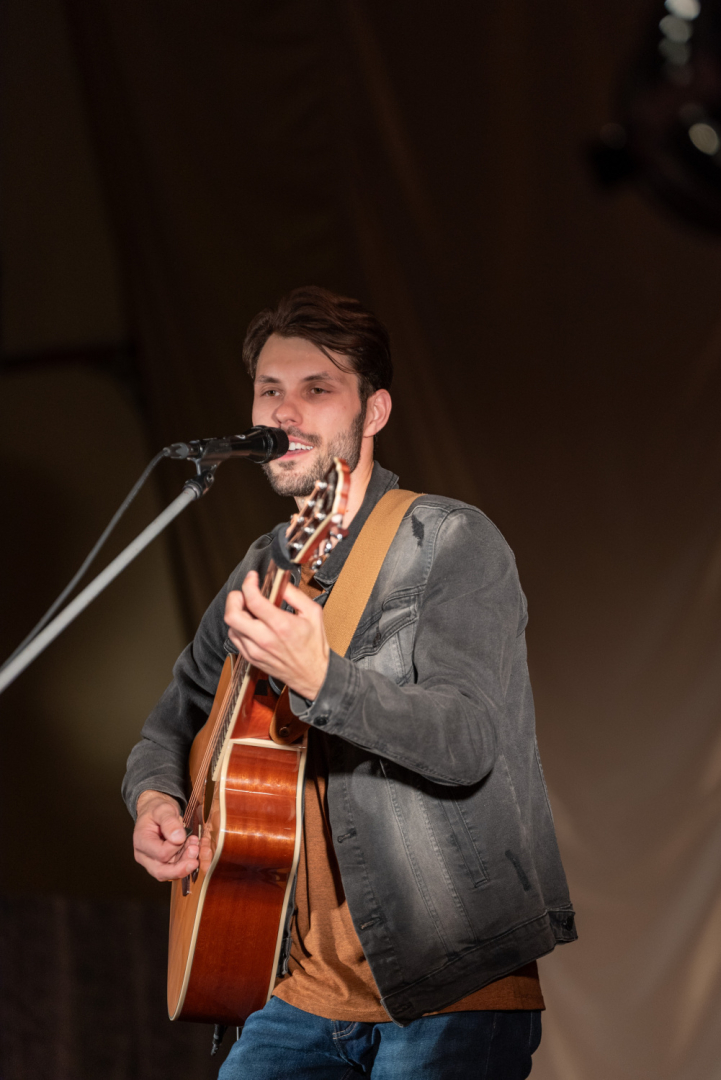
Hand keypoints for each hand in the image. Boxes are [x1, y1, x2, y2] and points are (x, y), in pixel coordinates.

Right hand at [133, 790, 198, 881]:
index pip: (160, 854)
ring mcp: (153, 861)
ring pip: (170, 872)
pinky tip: (193, 849)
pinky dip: (186, 861)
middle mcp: (145, 856)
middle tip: (195, 852)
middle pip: (161, 872)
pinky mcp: (163, 863)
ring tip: (195, 846)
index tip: (184, 834)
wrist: (156, 812)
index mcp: (141, 842)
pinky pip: (175, 868)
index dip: (175, 847)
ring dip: (186, 862)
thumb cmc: (156, 810)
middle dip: (181, 867)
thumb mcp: (162, 809)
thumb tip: (178, 838)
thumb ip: (169, 822)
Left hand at [225, 571, 328, 700]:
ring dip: (236, 613)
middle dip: (234, 598)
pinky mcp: (251, 658)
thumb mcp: (313, 613)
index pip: (253, 600)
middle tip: (243, 594)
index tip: (252, 578)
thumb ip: (295, 594)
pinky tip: (250, 623)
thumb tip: (281, 583)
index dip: (248, 584)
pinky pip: (235, 639)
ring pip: (231, 626)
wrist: (312, 675)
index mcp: (281, 625)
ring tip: (248, 609)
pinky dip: (238, 627)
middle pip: (232, 615)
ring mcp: (255, 650)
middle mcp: (265, 639)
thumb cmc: (314, 646)